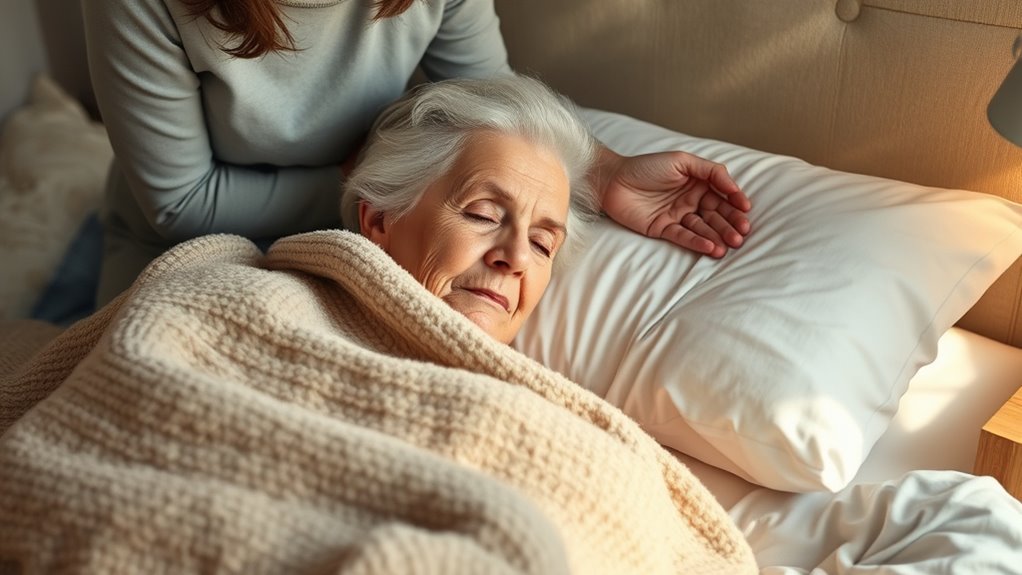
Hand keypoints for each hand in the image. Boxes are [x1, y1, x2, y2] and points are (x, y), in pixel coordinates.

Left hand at [597, 147, 750, 257]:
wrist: (613, 179)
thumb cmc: (646, 166)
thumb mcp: (681, 161)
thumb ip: (709, 171)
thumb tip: (733, 187)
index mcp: (697, 184)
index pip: (722, 196)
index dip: (735, 203)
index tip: (746, 209)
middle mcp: (690, 201)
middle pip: (715, 215)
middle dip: (730, 224)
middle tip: (742, 234)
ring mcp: (677, 217)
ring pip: (702, 228)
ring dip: (717, 236)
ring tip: (730, 244)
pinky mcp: (663, 230)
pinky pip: (683, 236)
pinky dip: (697, 242)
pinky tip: (711, 247)